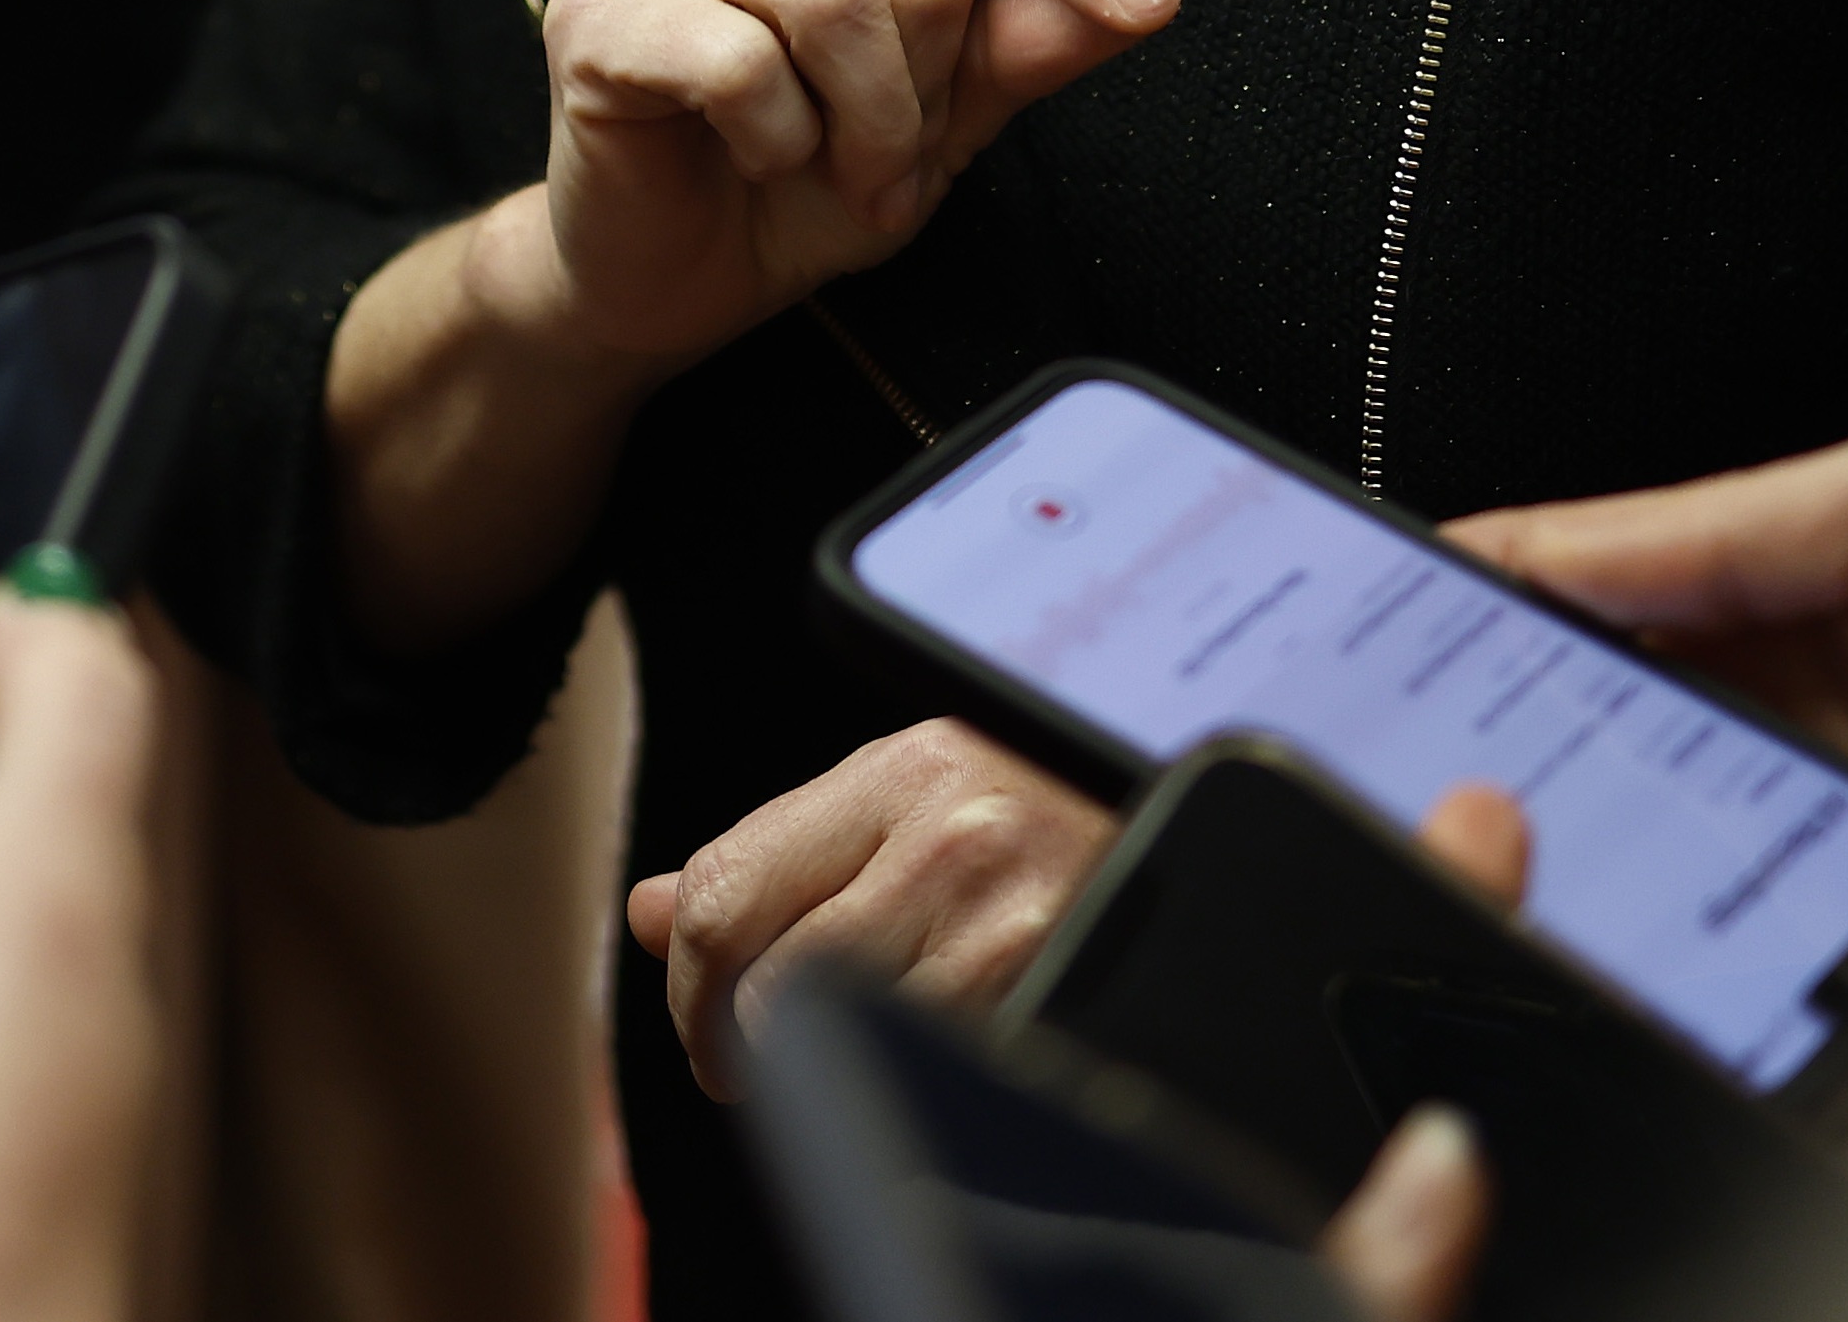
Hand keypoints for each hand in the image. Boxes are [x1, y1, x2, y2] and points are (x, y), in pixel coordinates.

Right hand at [530, 0, 1182, 373]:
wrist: (661, 274)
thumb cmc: (798, 171)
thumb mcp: (945, 112)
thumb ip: (1029, 41)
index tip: (1151, 1)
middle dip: (930, 92)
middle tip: (884, 159)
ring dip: (865, 127)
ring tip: (833, 171)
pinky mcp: (602, 9)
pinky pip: (743, 60)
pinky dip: (776, 137)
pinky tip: (750, 155)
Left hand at [626, 719, 1112, 1104]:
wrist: (1197, 836)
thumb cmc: (1046, 811)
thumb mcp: (908, 794)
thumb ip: (775, 852)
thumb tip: (650, 913)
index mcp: (902, 772)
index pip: (724, 891)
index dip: (687, 982)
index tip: (702, 1019)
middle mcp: (953, 839)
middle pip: (771, 984)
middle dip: (745, 1040)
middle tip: (759, 1054)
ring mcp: (1012, 925)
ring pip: (845, 1040)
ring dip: (833, 1063)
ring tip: (863, 1042)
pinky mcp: (1055, 998)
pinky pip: (931, 1070)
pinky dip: (914, 1075)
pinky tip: (937, 1047)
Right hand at [1445, 408, 1847, 1012]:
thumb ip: (1717, 527)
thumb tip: (1527, 550)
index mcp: (1787, 612)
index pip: (1592, 619)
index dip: (1482, 625)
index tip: (1366, 633)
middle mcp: (1788, 750)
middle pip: (1592, 761)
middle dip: (1497, 754)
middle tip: (1402, 751)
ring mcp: (1822, 881)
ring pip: (1640, 882)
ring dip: (1574, 863)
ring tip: (1492, 840)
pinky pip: (1736, 995)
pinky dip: (1678, 972)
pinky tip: (1630, 939)